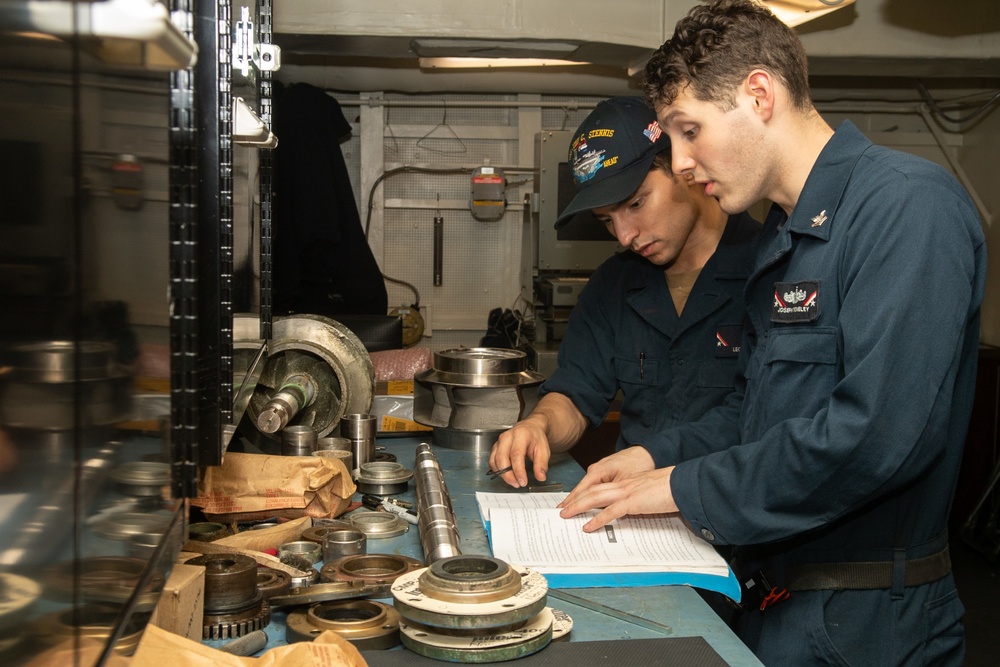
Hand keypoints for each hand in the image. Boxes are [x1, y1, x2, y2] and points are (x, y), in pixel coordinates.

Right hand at [489, 418, 551, 487]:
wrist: (530, 428)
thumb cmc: (535, 438)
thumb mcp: (544, 449)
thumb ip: (542, 464)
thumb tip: (540, 477)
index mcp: (521, 434)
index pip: (516, 454)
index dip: (518, 470)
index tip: (523, 481)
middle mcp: (507, 437)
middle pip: (502, 458)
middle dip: (508, 475)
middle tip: (517, 484)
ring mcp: (499, 442)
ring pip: (495, 460)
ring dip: (502, 474)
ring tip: (513, 482)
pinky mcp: (495, 447)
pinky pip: (492, 461)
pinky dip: (497, 470)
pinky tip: (506, 475)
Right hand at [558, 446, 654, 505]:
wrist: (647, 451)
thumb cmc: (638, 463)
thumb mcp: (625, 484)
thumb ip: (612, 497)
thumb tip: (603, 511)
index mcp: (598, 471)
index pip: (581, 490)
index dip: (572, 503)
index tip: (564, 512)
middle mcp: (596, 470)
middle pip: (580, 489)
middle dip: (571, 502)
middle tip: (561, 514)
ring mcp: (600, 470)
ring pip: (587, 488)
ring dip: (579, 499)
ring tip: (569, 510)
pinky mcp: (605, 472)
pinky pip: (594, 485)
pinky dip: (588, 494)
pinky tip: (585, 502)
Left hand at [560, 466, 676, 531]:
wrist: (680, 483)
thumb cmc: (668, 488)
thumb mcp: (647, 491)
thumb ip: (636, 497)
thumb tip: (629, 508)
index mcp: (625, 482)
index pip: (599, 486)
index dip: (584, 493)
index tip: (573, 501)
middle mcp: (622, 485)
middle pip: (591, 490)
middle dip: (574, 500)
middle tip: (561, 509)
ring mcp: (626, 492)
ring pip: (595, 498)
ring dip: (578, 507)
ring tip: (566, 515)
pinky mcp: (632, 502)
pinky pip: (610, 512)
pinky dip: (597, 520)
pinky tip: (588, 527)